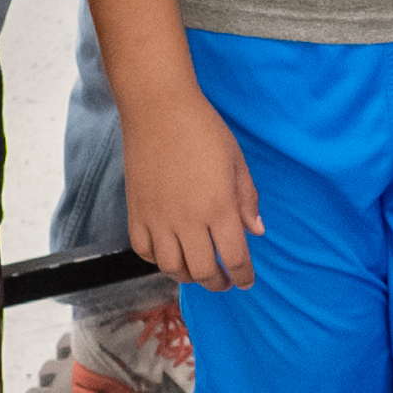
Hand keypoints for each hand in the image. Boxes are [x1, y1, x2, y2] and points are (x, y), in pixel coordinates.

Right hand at [123, 76, 265, 288]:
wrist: (159, 110)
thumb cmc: (204, 131)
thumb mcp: (237, 162)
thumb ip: (247, 200)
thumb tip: (256, 231)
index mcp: (218, 207)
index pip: (235, 257)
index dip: (242, 275)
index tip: (246, 281)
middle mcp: (187, 220)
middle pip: (202, 270)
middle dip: (217, 283)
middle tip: (224, 282)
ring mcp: (158, 218)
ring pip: (171, 267)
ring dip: (188, 276)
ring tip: (198, 271)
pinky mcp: (135, 211)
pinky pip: (144, 250)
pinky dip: (157, 260)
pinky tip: (169, 254)